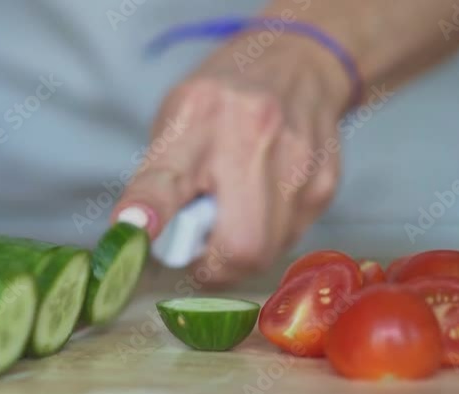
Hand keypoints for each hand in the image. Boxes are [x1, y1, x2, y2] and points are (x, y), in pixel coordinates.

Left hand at [112, 34, 351, 285]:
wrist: (297, 65)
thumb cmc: (223, 103)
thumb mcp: (173, 122)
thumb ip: (154, 183)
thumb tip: (133, 232)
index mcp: (205, 116)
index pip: (169, 180)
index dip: (152, 211)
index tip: (139, 230)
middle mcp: (258, 138)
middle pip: (241, 248)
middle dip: (212, 263)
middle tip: (198, 241)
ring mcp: (300, 164)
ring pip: (267, 253)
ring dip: (239, 252)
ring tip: (230, 213)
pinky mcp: (325, 185)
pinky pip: (289, 239)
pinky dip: (268, 236)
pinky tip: (260, 204)